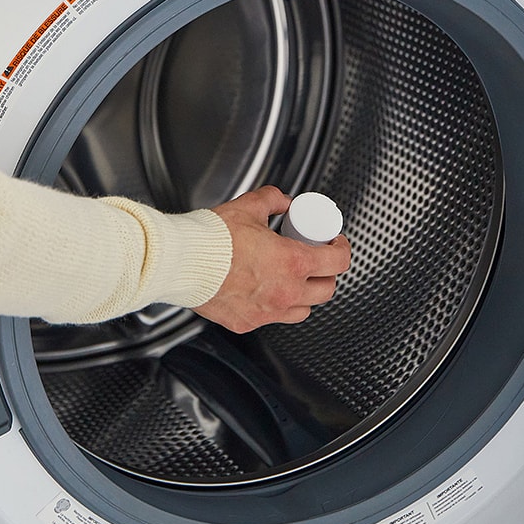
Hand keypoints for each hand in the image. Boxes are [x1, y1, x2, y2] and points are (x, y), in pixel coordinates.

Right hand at [194, 186, 351, 332]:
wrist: (181, 261)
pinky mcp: (247, 323)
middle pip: (326, 290)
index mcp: (293, 263)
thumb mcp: (249, 207)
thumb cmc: (211, 239)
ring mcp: (268, 312)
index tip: (335, 243)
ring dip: (305, 295)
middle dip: (327, 274)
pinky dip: (274, 307)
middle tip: (318, 261)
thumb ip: (272, 200)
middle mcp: (285, 292)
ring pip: (303, 310)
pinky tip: (265, 292)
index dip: (342, 249)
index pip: (338, 262)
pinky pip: (272, 318)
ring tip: (294, 280)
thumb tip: (283, 202)